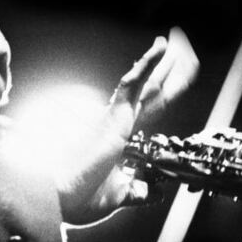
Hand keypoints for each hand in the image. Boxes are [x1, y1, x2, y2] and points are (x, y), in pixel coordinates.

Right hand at [58, 27, 198, 224]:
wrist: (58, 200)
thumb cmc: (79, 198)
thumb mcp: (120, 196)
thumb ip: (137, 190)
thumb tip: (154, 191)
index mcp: (121, 138)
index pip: (149, 106)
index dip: (165, 87)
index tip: (178, 72)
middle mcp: (119, 123)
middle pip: (152, 91)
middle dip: (169, 70)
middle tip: (183, 49)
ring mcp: (116, 119)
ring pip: (147, 85)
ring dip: (163, 63)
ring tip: (176, 42)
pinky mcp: (113, 118)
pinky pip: (132, 85)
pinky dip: (146, 65)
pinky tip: (161, 48)